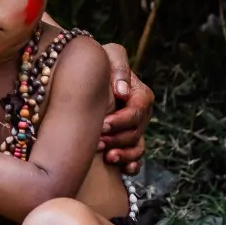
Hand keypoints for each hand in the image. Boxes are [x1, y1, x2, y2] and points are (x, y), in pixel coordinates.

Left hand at [98, 42, 152, 172]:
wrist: (85, 74)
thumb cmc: (98, 62)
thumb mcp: (109, 55)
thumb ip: (118, 66)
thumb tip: (123, 91)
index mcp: (139, 93)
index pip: (138, 109)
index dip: (122, 120)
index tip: (103, 124)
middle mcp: (140, 113)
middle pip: (136, 131)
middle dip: (118, 138)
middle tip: (97, 142)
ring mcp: (134, 129)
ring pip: (137, 147)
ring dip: (123, 154)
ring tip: (107, 157)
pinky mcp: (126, 142)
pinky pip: (136, 158)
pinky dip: (131, 165)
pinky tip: (123, 169)